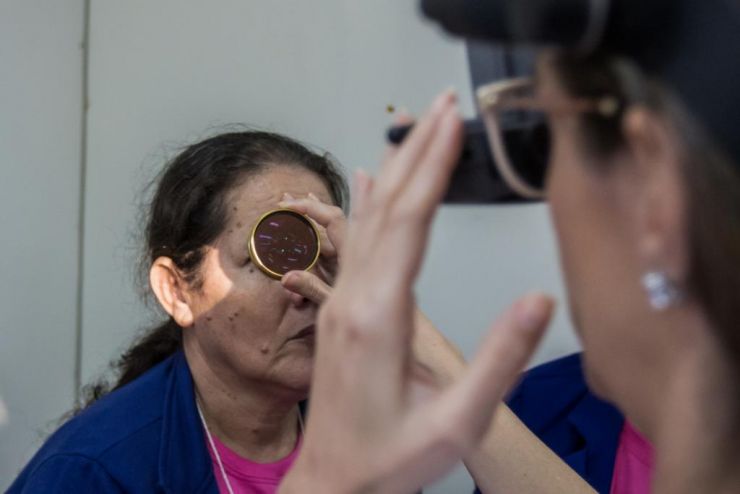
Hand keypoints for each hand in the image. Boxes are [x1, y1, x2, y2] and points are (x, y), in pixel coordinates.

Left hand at [279, 90, 552, 493]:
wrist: (333, 483)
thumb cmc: (392, 459)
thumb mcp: (458, 421)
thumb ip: (499, 359)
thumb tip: (538, 300)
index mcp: (382, 318)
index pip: (411, 221)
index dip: (434, 166)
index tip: (452, 122)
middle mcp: (355, 299)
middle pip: (388, 207)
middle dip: (417, 150)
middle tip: (442, 104)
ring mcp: (342, 303)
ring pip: (368, 219)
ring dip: (395, 168)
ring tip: (416, 126)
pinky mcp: (342, 311)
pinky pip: (354, 243)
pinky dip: (367, 204)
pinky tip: (370, 181)